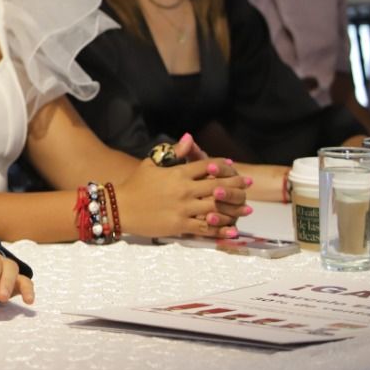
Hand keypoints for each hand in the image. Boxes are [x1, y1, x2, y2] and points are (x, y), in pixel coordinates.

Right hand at [116, 157, 248, 238]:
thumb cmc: (136, 184)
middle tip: (248, 185)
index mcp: (177, 173)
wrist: (120, 207)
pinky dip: (221, 230)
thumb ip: (173, 152)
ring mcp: (183, 208)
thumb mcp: (152, 163)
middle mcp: (184, 190)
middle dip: (236, 186)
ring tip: (247, 209)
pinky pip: (205, 228)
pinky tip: (233, 231)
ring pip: (216, 207)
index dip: (223, 165)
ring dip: (234, 209)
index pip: (207, 166)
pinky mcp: (180, 225)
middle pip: (218, 186)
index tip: (234, 166)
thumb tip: (189, 138)